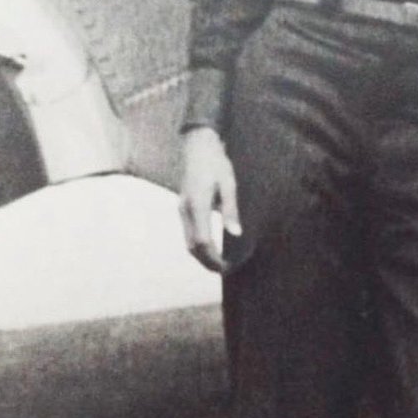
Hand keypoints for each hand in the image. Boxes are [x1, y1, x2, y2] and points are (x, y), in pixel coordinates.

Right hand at [179, 126, 240, 273]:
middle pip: (192, 246)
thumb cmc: (217, 163)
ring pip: (187, 241)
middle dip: (207, 262)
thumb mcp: (229, 184)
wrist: (198, 146)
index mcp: (197, 204)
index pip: (203, 241)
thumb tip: (236, 234)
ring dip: (201, 255)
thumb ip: (231, 210)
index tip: (227, 267)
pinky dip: (197, 244)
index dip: (213, 258)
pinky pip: (188, 232)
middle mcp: (186, 209)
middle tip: (224, 270)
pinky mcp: (183, 206)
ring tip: (218, 263)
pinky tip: (210, 247)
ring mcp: (182, 208)